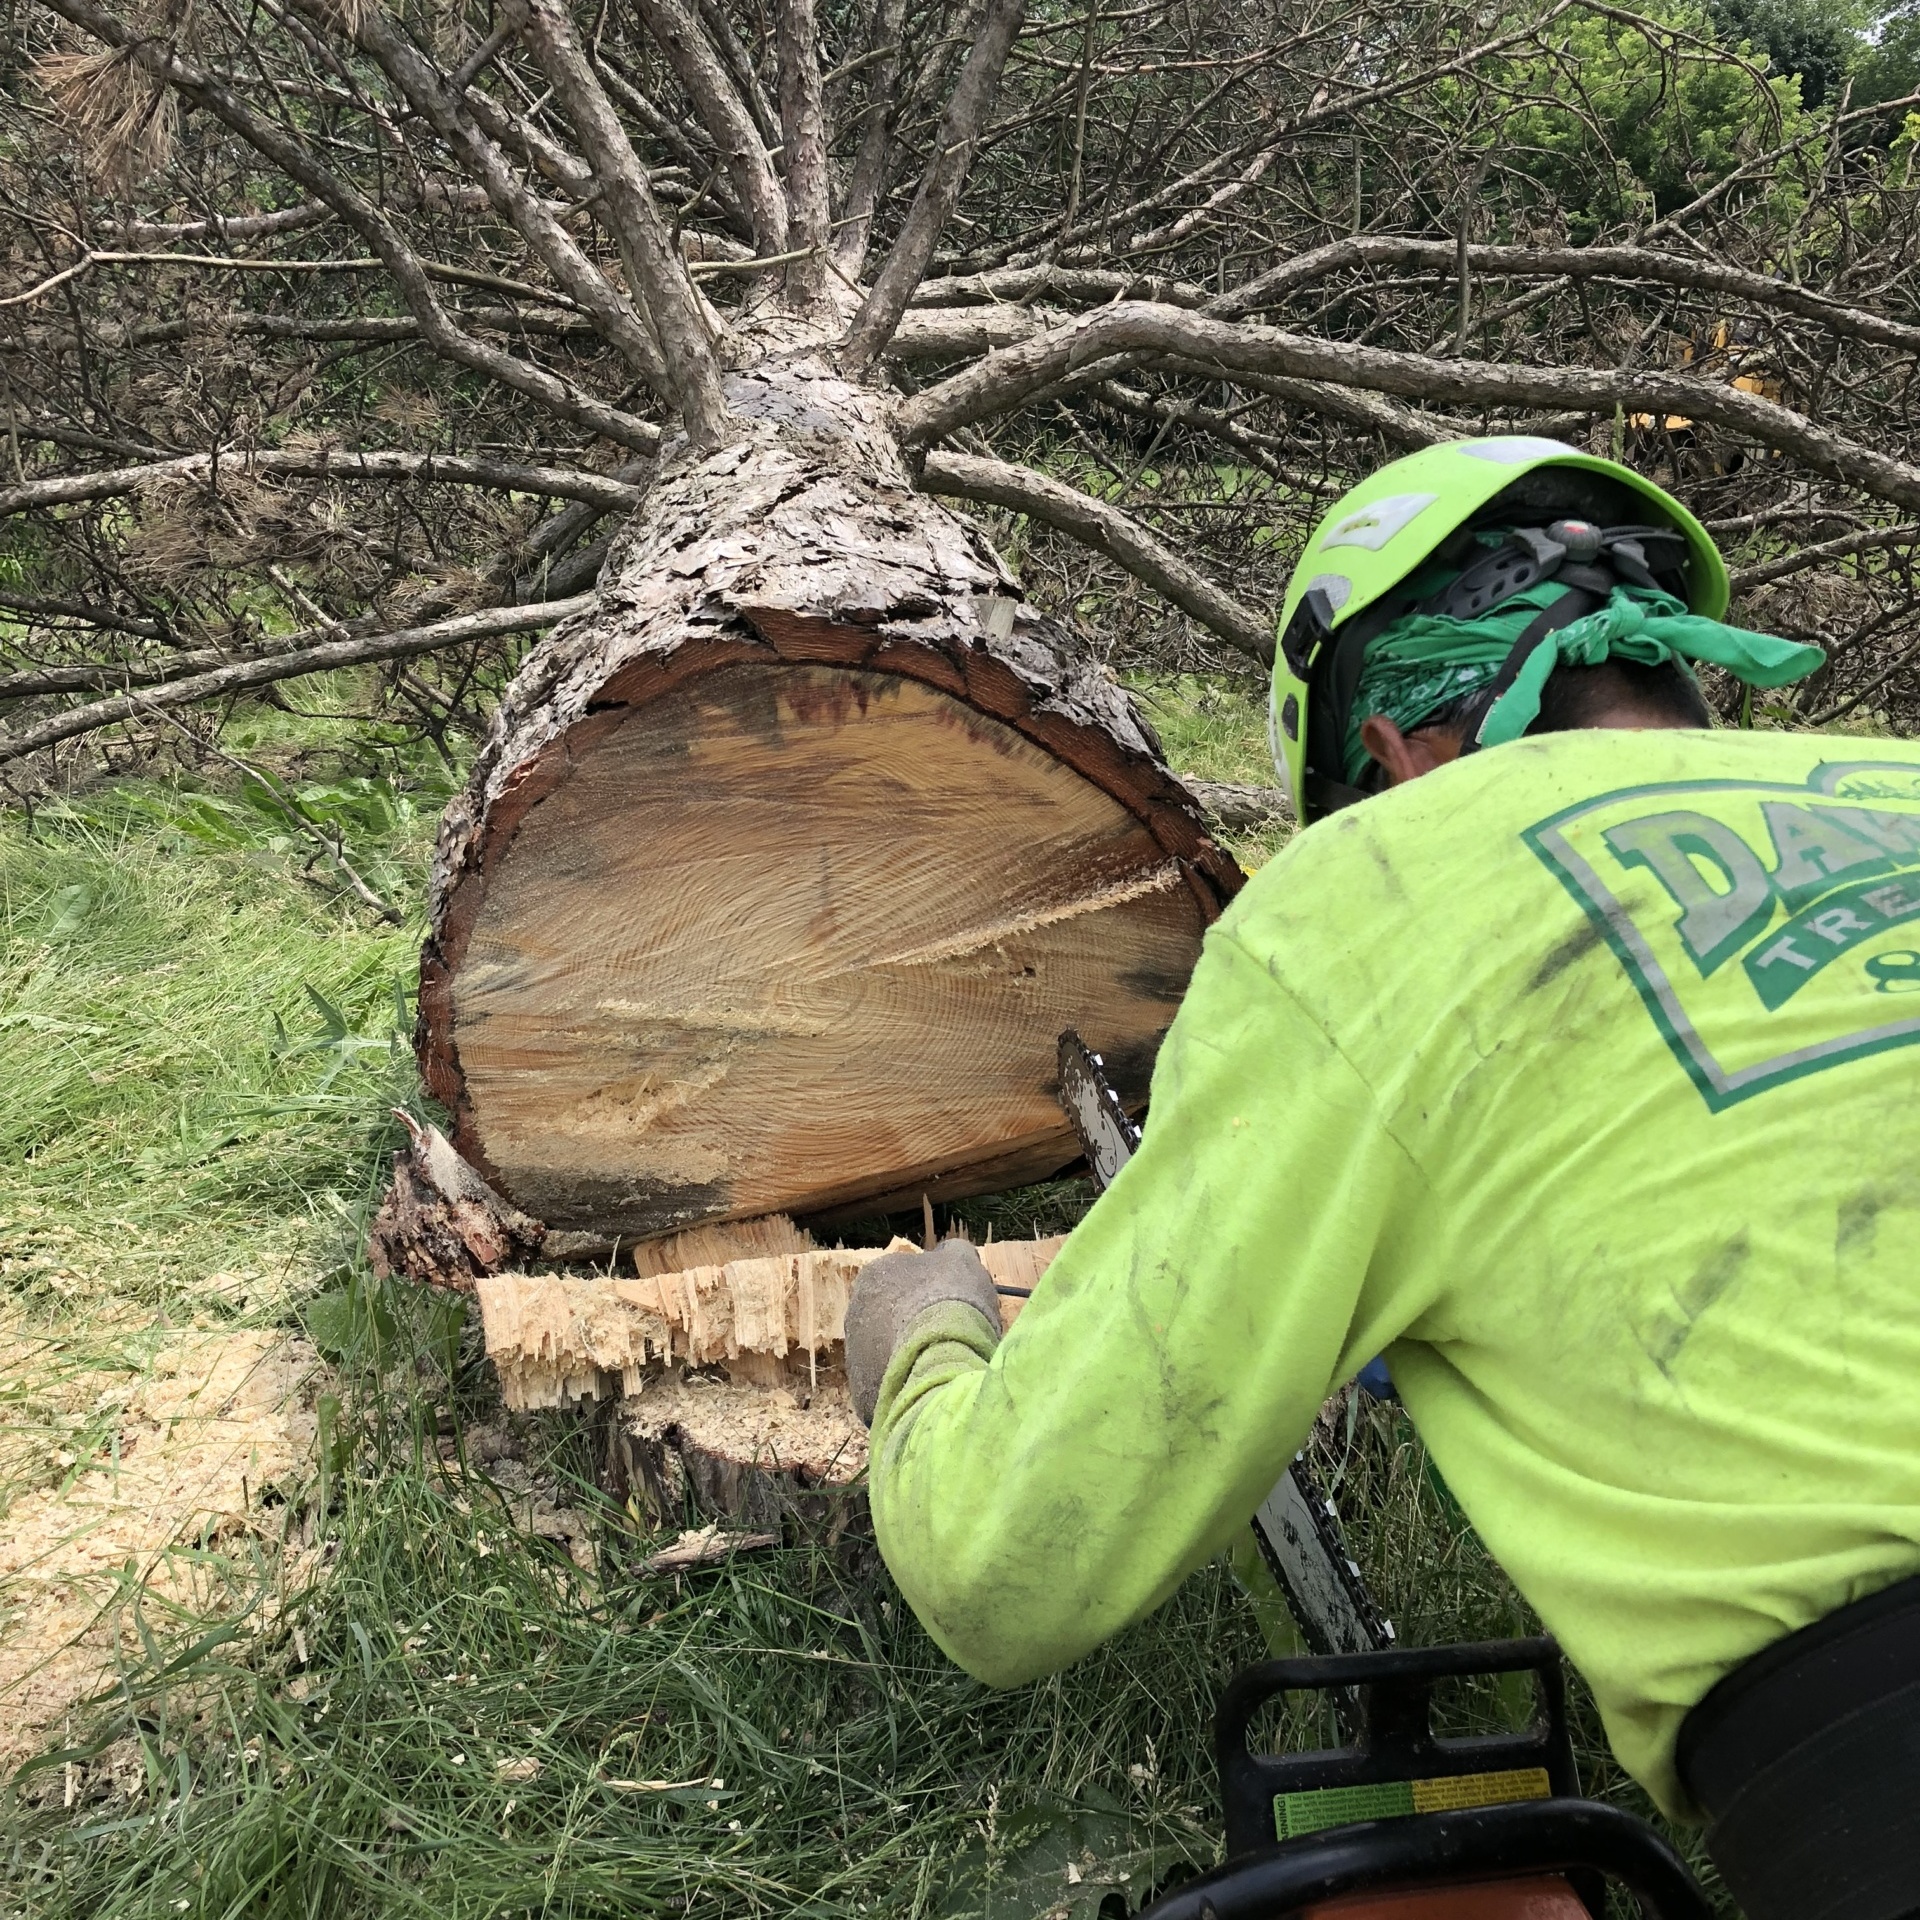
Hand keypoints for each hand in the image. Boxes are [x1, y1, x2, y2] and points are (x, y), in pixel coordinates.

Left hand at [843, 1239, 1000, 1423]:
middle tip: (948, 1337)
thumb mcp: (961, 1260)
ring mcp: (854, 1357)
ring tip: (943, 1366)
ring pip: (887, 1355)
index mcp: (874, 1276)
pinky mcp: (862, 1395)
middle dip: (914, 1325)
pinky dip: (908, 1387)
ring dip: (910, 1358)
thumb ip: (951, 1253)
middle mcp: (854, 1314)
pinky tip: (933, 1387)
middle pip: (889, 1318)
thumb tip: (947, 1253)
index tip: (952, 1305)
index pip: (901, 1280)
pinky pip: (888, 1388)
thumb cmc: (950, 1302)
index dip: (930, 1292)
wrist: (941, 1363)